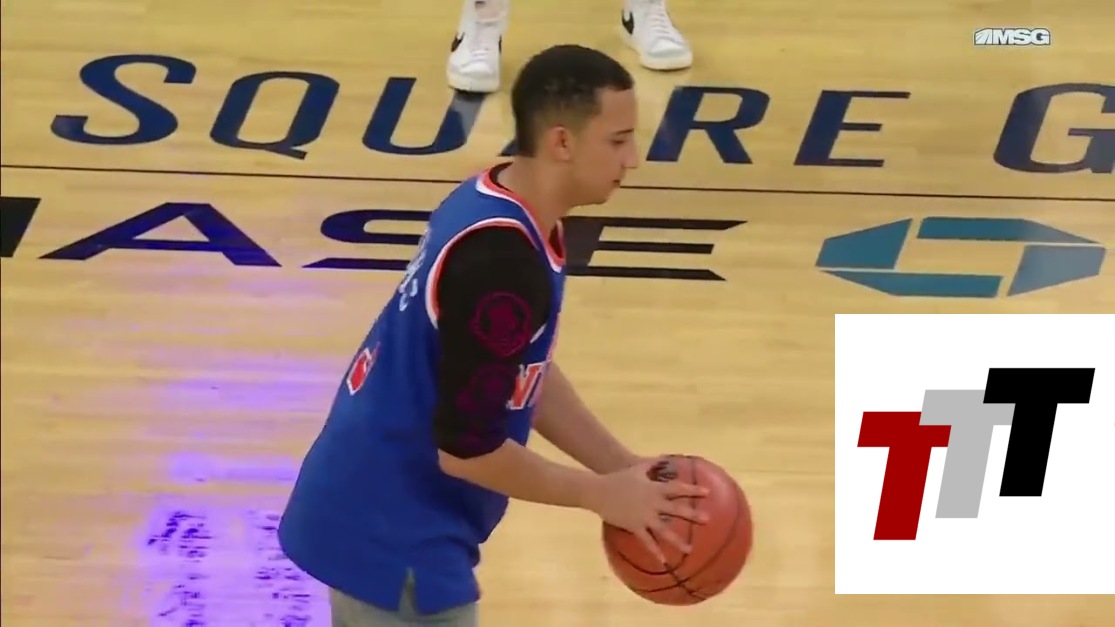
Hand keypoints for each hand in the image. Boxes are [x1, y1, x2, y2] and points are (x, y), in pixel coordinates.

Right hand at [586, 458, 708, 563]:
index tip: (707, 493)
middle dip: (692, 514)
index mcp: (654, 488)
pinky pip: (646, 541)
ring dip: (677, 540)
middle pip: (675, 509)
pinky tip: (664, 561)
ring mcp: (643, 516)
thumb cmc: (619, 478)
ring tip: (690, 549)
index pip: (677, 488)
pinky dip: (655, 551)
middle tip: (708, 519)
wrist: (599, 491)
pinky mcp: (634, 526)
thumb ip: (653, 464)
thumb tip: (665, 458)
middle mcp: (652, 503)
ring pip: (663, 530)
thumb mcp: (638, 469)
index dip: (692, 490)